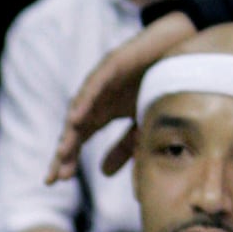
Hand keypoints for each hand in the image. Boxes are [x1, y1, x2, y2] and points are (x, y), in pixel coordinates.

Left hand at [48, 11, 194, 183]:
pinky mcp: (112, 65)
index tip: (56, 181)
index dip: (67, 159)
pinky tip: (76, 118)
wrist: (180, 50)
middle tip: (52, 176)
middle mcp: (96, 99)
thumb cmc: (159, 85)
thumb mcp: (141, 125)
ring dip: (70, 131)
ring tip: (62, 152)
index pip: (78, 140)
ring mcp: (102, 81)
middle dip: (63, 152)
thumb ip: (123, 148)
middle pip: (73, 128)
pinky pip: (95, 84)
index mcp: (101, 113)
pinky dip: (85, 101)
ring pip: (80, 108)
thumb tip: (102, 173)